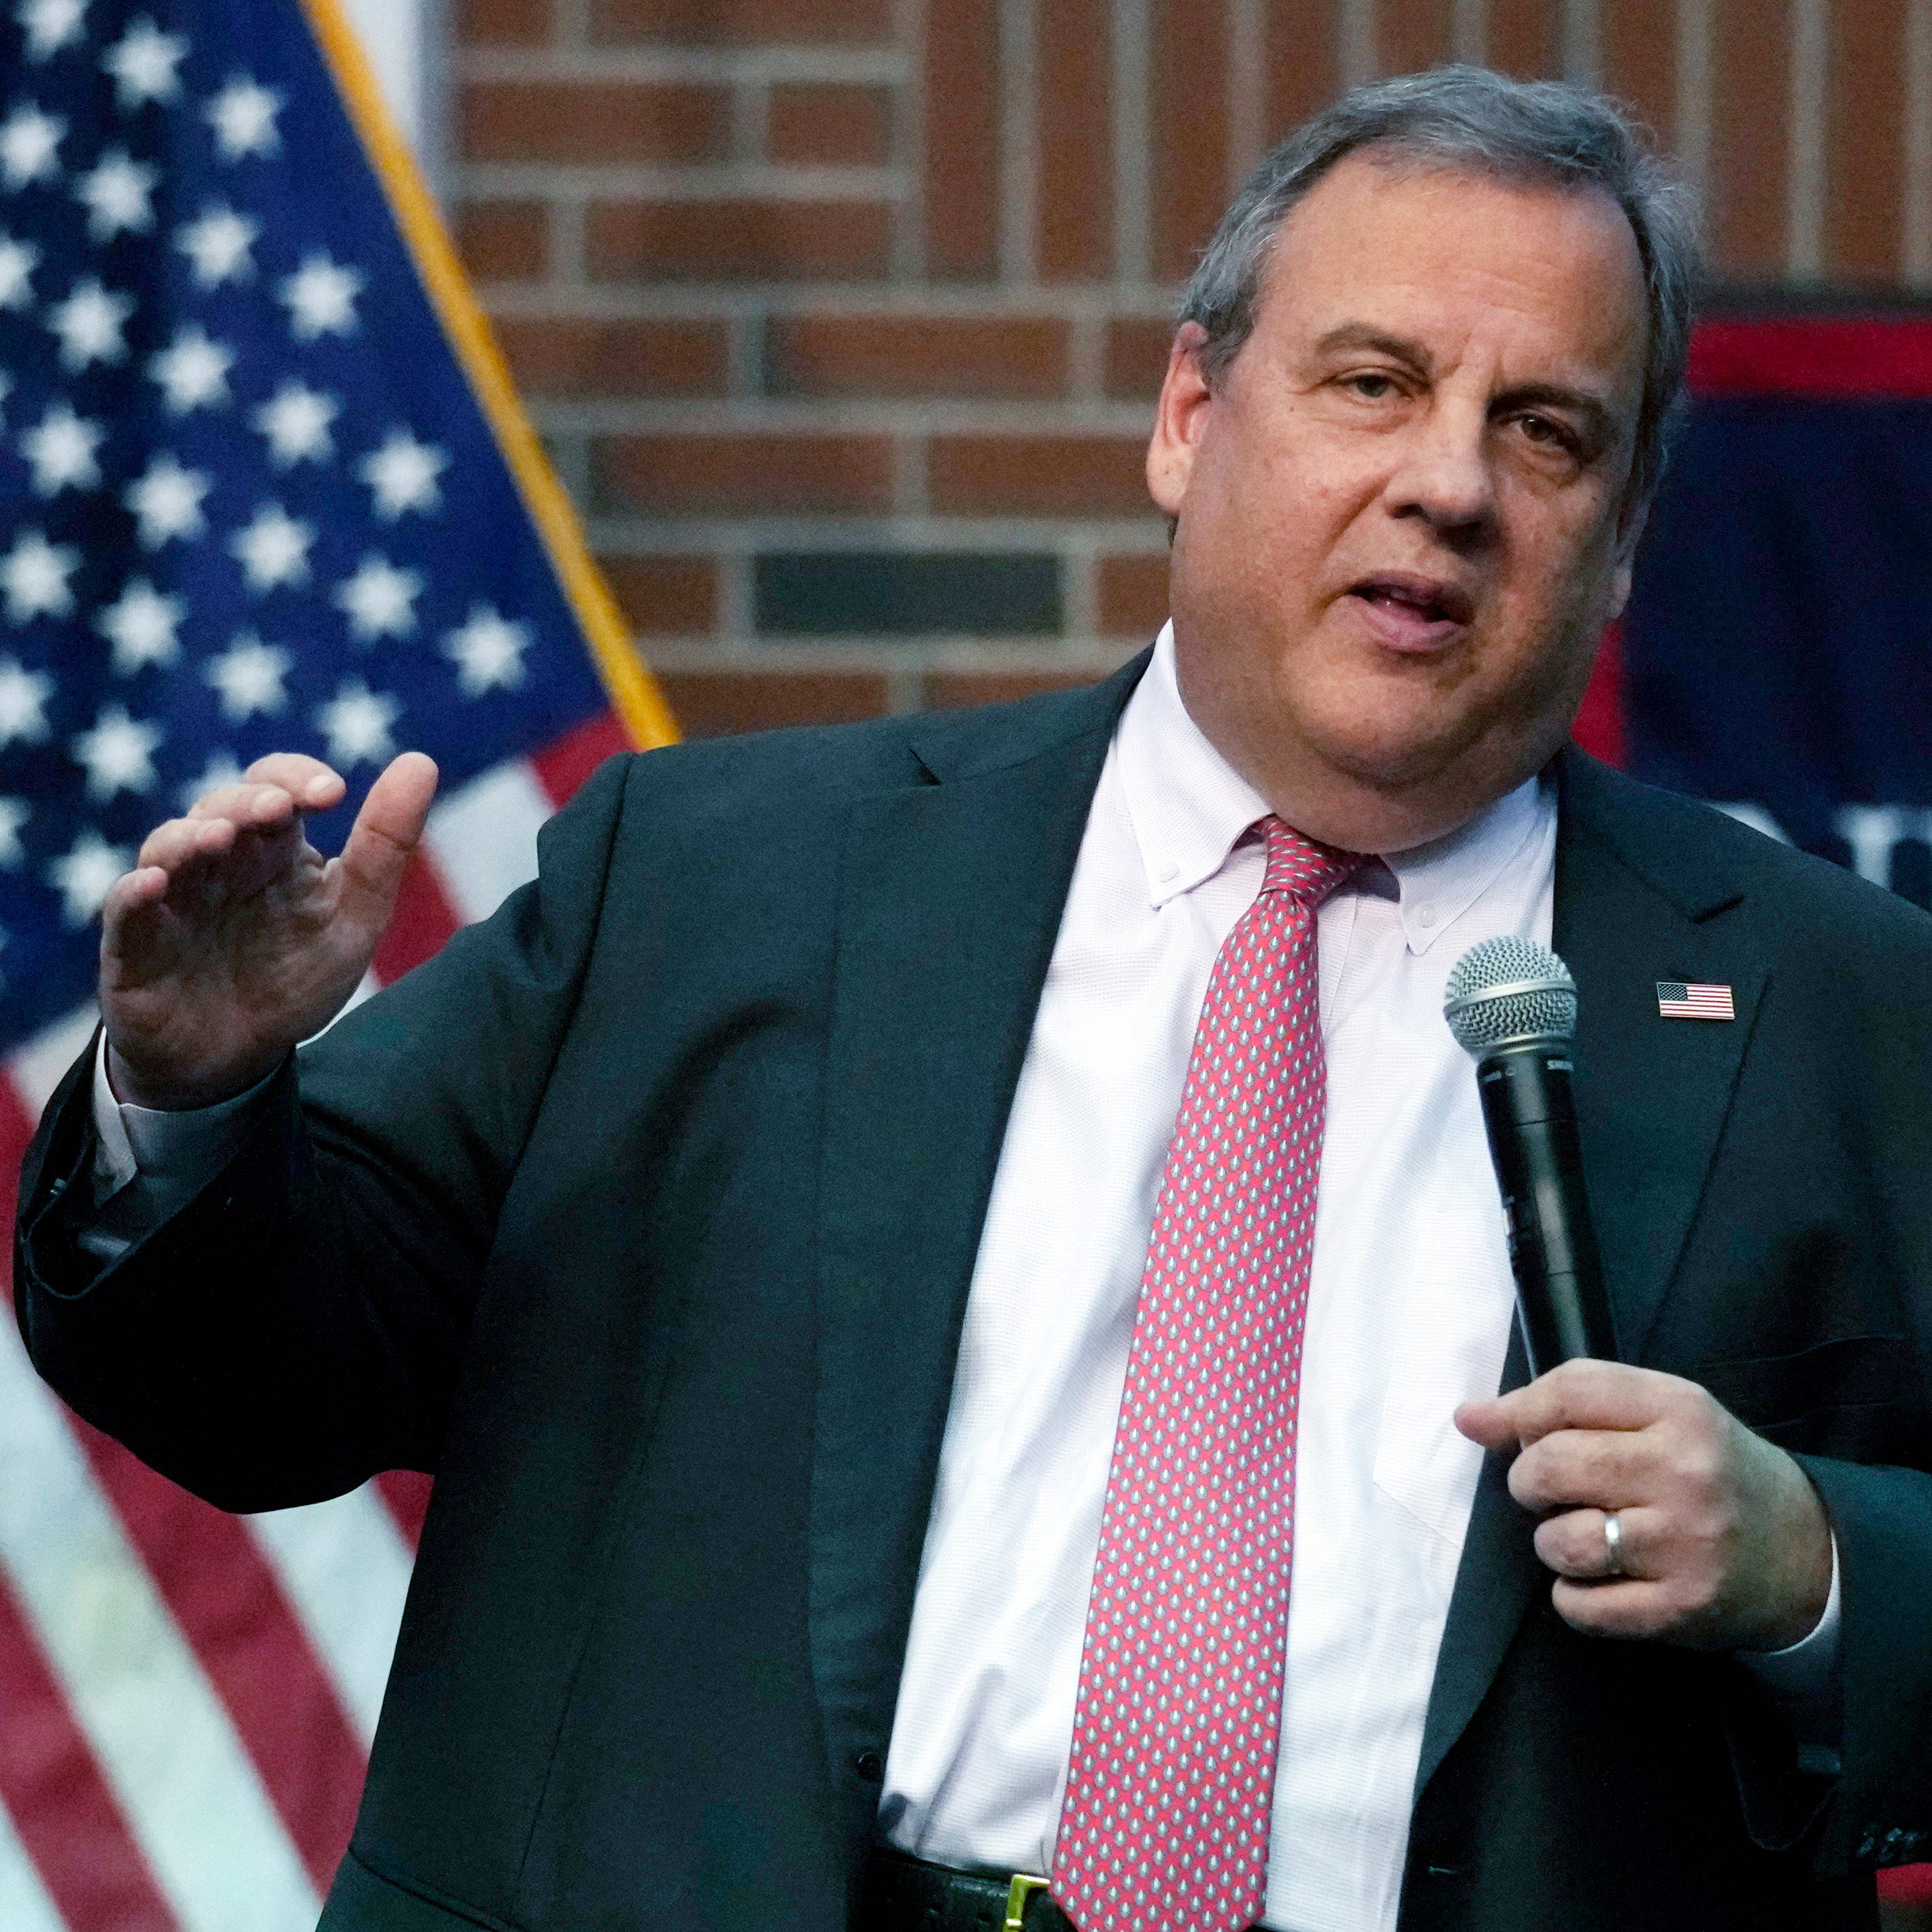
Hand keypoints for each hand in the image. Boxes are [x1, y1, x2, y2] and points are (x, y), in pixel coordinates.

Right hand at [99, 751, 438, 1110]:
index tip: (332, 793)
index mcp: (272, 848)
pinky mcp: (133, 944)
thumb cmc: (295, 977)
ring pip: (169, 846)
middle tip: (277, 810)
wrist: (239, 1057)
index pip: (274, 786)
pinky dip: (134, 892)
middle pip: (222, 807)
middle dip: (247, 803)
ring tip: (219, 839)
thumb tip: (420, 761)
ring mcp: (172, 897)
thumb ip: (385, 844)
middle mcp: (217, 861)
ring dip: (191, 837)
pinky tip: (154, 884)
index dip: (295, 777)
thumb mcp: (355, 915)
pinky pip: (124, 909)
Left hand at [1455, 1360, 1832, 1652]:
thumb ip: (1565, 1406)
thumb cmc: (1710, 1472)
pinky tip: (1601, 1581)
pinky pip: (1580, 1606)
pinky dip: (1573, 1596)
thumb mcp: (1658, 1417)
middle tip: (1551, 1491)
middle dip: (1530, 1480)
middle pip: (1550, 1465)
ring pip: (1559, 1540)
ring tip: (1583, 1536)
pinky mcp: (1681, 1608)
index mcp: (1680, 1408)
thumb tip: (1467, 1418)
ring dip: (1552, 1542)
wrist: (1805, 1554)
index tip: (1511, 1431)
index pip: (1568, 1389)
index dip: (1522, 1412)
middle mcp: (1684, 1472)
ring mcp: (1685, 1544)